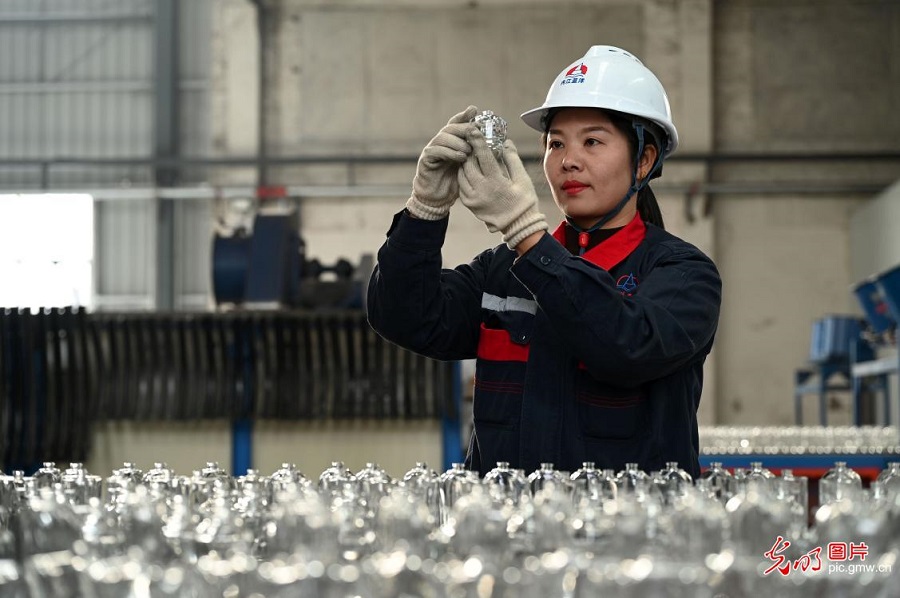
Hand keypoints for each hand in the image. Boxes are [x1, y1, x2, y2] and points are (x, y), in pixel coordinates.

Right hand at [405, 106, 478, 219]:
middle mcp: (441, 142)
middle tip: (475, 132)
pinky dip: (449, 152)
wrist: (438, 197)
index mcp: (451, 141)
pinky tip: (461, 157)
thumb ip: (476, 153)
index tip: (475, 110)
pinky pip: (436, 150)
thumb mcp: (470, 165)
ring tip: (469, 150)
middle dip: (463, 128)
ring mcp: (432, 149)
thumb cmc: (456, 181)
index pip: (457, 123)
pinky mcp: (426, 159)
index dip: (464, 115)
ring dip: (458, 141)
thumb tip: (495, 144)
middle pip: (450, 127)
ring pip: (443, 137)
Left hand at [458, 131, 547, 248]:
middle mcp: (480, 190)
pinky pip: (461, 184)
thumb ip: (512, 159)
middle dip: (469, 148)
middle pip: (469, 162)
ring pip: (462, 172)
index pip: (483, 156)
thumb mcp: (522, 179)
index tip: (472, 128)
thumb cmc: (523, 201)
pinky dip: (464, 173)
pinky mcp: (468, 203)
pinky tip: (470, 167)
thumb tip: (505, 141)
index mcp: (495, 183)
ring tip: (470, 151)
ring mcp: (472, 198)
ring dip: (465, 160)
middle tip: (471, 138)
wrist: (517, 226)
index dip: (477, 140)